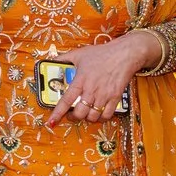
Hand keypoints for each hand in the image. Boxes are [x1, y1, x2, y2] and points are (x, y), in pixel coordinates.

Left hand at [44, 31, 160, 124]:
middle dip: (73, 117)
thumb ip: (64, 58)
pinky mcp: (115, 98)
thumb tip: (53, 60)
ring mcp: (104, 95)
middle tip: (71, 115)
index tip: (51, 122)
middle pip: (80, 113)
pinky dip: (101, 118)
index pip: (66, 100)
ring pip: (93, 116)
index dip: (57, 113)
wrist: (124, 54)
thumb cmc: (102, 53)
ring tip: (85, 114)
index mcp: (80, 80)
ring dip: (87, 118)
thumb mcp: (80, 54)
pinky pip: (107, 115)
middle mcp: (91, 90)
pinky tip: (98, 114)